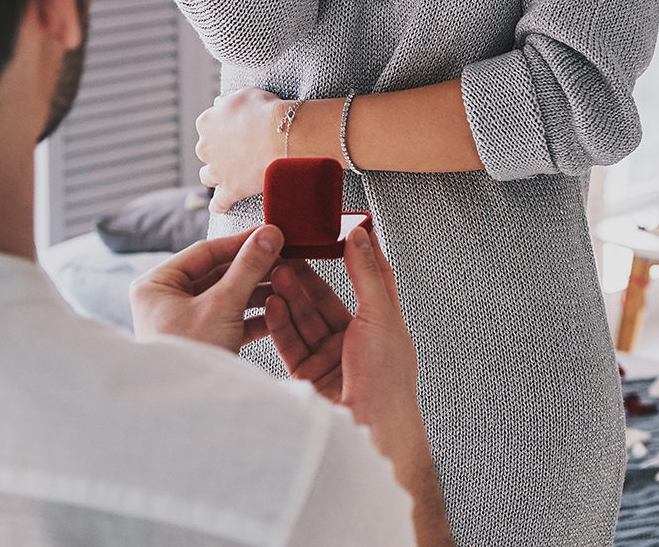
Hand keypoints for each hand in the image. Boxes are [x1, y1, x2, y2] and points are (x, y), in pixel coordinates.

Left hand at [130, 227, 281, 352]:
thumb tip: (269, 235)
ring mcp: (183, 322)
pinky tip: (277, 311)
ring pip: (226, 296)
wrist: (187, 414)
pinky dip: (252, 316)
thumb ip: (247, 268)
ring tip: (287, 283)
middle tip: (285, 257)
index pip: (204, 252)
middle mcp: (165, 300)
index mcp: (156, 285)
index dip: (241, 242)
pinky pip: (229, 319)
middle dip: (252, 269)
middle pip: (216, 273)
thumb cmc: (190, 357)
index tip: (271, 234)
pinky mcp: (201, 341)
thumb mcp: (222, 306)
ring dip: (256, 291)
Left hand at [195, 87, 290, 212]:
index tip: (234, 130)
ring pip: (207, 177)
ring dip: (215, 176)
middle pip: (206, 151)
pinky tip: (220, 206)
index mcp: (206, 122)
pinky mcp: (231, 190)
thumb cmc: (267, 111)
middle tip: (237, 151)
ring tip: (228, 175)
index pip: (207, 126)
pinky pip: (219, 203)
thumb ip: (227, 100)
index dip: (221, 129)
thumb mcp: (245, 94)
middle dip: (218, 152)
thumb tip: (218, 104)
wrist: (283, 135)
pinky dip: (219, 205)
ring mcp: (217, 171)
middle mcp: (205, 147)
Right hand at [267, 225, 422, 433]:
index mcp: (381, 324)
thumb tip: (362, 236)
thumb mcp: (380, 316)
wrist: (370, 429)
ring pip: (305, 320)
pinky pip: (290, 343)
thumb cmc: (386, 380)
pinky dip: (280, 323)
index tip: (339, 229)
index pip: (370, 279)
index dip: (356, 253)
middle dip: (305, 278)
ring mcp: (331, 358)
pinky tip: (271, 305)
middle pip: (325, 300)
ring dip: (289, 297)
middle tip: (286, 255)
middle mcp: (356, 340)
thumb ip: (366, 274)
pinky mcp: (309, 374)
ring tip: (274, 275)